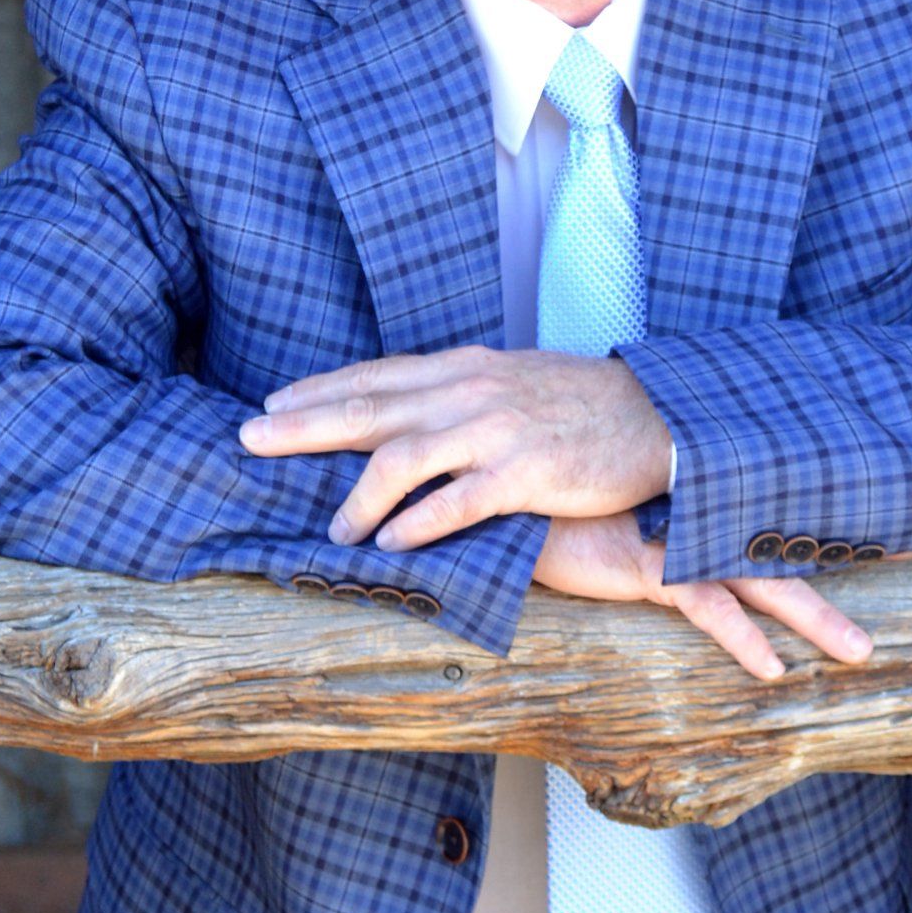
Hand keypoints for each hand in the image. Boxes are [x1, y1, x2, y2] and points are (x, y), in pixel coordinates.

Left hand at [238, 346, 673, 551]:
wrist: (662, 417)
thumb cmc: (585, 405)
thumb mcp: (515, 380)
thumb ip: (461, 392)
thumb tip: (410, 409)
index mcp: (467, 368)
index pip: (378, 376)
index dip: (320, 389)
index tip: (270, 404)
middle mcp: (472, 393)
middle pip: (372, 408)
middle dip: (304, 425)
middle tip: (249, 439)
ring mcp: (498, 432)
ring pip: (405, 457)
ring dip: (359, 495)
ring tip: (330, 527)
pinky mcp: (526, 474)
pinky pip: (459, 501)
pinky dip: (419, 524)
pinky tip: (390, 544)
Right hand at [531, 513, 875, 682]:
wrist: (507, 494)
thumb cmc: (562, 502)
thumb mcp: (624, 507)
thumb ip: (663, 514)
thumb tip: (692, 521)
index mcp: (701, 497)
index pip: (781, 505)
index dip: (837, 513)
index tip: (892, 519)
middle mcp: (699, 514)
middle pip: (792, 536)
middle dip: (856, 551)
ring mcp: (678, 540)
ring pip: (764, 581)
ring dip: (815, 618)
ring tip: (861, 652)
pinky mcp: (645, 565)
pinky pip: (704, 606)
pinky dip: (740, 638)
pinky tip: (770, 668)